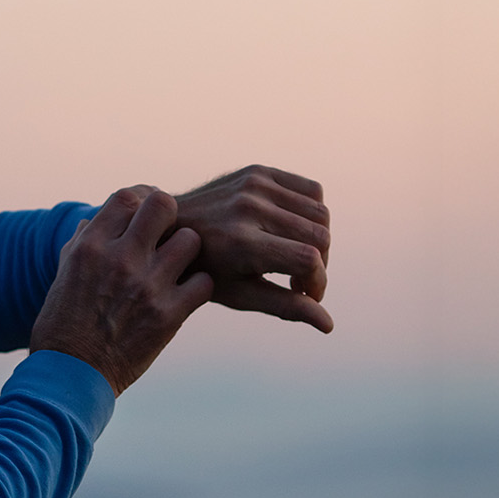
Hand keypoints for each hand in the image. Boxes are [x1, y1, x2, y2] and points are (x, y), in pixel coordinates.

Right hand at [31, 186, 213, 395]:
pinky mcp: (169, 315)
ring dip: (188, 251)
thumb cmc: (61, 324)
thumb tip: (96, 221)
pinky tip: (186, 294)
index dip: (141, 200)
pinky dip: (198, 286)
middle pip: (163, 205)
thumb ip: (83, 243)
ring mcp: (147, 286)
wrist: (70, 374)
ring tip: (179, 265)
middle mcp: (119, 258)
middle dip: (169, 215)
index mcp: (90, 246)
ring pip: (191, 240)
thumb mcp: (64, 274)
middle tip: (169, 233)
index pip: (127, 196)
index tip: (147, 215)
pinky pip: (204, 282)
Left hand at [174, 165, 332, 332]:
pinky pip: (312, 190)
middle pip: (320, 236)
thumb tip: (329, 325)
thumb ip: (285, 307)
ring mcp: (253, 186)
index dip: (318, 283)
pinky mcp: (258, 171)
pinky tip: (294, 230)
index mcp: (240, 242)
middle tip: (299, 280)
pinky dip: (313, 212)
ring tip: (297, 257)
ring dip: (319, 241)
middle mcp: (248, 208)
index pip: (307, 259)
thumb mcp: (240, 295)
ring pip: (320, 213)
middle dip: (320, 265)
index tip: (307, 295)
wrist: (169, 227)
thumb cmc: (204, 269)